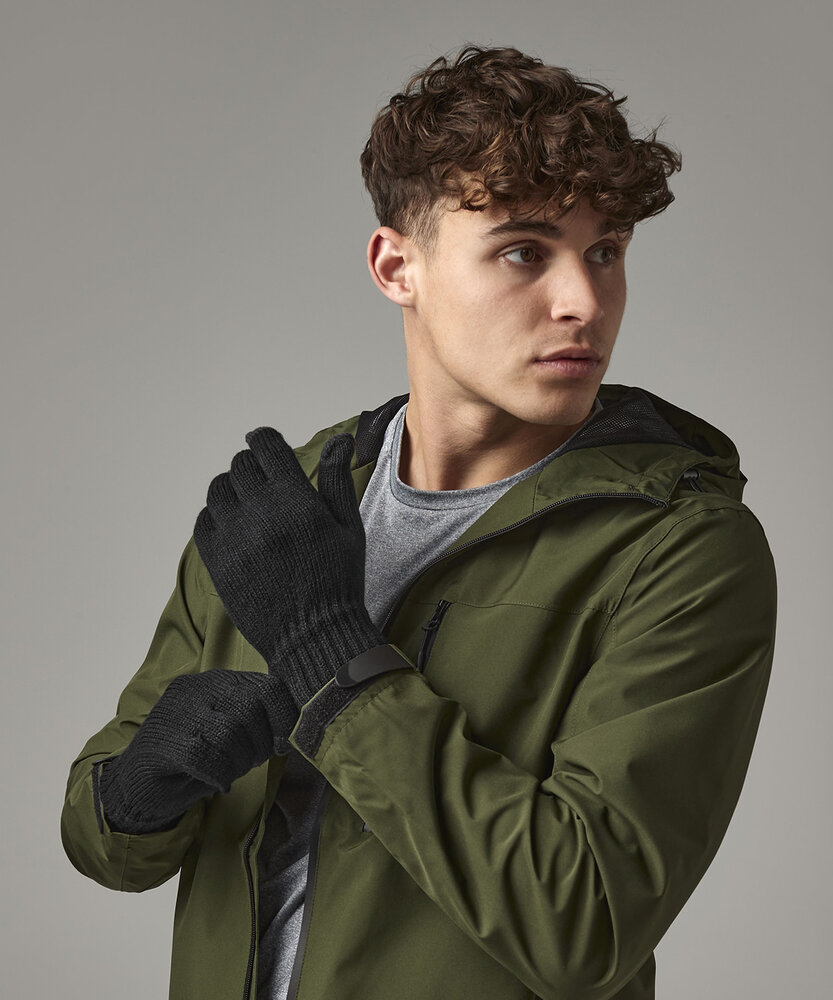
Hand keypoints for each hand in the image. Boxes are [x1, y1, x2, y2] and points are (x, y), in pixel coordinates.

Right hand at [98, 669, 294, 834]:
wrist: (139, 782)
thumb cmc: (195, 755)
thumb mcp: (230, 729)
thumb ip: (257, 721)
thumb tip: (293, 733)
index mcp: (219, 680)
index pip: (268, 686)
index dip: (284, 717)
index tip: (282, 743)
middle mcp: (198, 688)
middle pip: (251, 708)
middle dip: (260, 743)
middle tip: (250, 762)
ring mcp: (177, 712)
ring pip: (229, 732)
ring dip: (240, 761)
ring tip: (231, 771)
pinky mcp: (162, 742)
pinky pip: (205, 756)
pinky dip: (219, 775)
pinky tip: (218, 782)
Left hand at [193, 428, 385, 708]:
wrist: (314, 635)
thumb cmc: (338, 580)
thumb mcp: (348, 527)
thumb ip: (337, 479)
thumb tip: (340, 440)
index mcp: (296, 500)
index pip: (266, 447)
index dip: (264, 440)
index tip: (263, 443)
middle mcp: (260, 513)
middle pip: (240, 466)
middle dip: (252, 466)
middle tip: (261, 480)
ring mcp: (234, 538)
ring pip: (218, 490)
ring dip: (231, 489)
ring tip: (247, 504)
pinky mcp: (217, 562)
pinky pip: (203, 522)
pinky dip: (215, 517)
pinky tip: (233, 527)